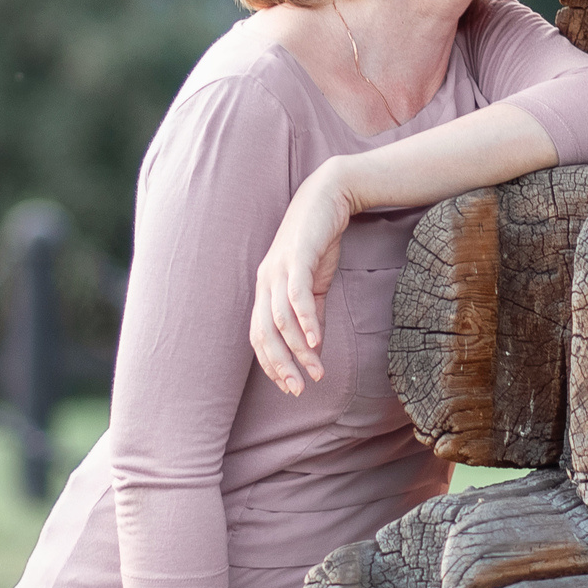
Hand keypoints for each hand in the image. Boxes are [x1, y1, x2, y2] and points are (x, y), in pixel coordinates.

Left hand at [251, 163, 356, 395]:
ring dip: (298, 351)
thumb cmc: (318, 242)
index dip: (271, 364)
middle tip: (298, 389)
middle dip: (280, 366)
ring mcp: (279, 268)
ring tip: (315, 371)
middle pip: (264, 333)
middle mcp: (265, 281)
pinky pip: (296, 295)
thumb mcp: (315, 285)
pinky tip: (316, 341)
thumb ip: (312, 316)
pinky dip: (305, 321)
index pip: (259, 336)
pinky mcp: (297, 256)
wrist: (328, 197)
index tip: (289, 387)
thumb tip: (313, 350)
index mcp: (266, 289)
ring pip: (281, 320)